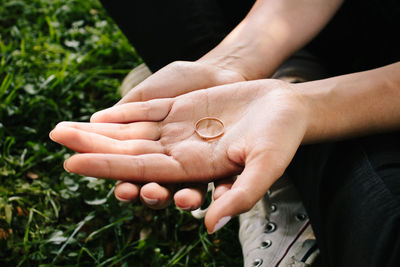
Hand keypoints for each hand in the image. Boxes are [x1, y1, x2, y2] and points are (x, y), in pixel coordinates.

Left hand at [50, 79, 309, 232]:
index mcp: (195, 168)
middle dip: (92, 145)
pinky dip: (124, 112)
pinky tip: (101, 113)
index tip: (74, 163)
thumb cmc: (282, 138)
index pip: (142, 169)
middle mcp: (182, 151)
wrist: (288, 108)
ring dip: (100, 128)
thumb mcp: (266, 167)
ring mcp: (182, 129)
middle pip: (129, 150)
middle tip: (55, 138)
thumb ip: (240, 195)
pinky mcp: (186, 108)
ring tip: (66, 126)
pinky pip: (149, 111)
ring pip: (133, 131)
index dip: (107, 165)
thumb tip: (209, 226)